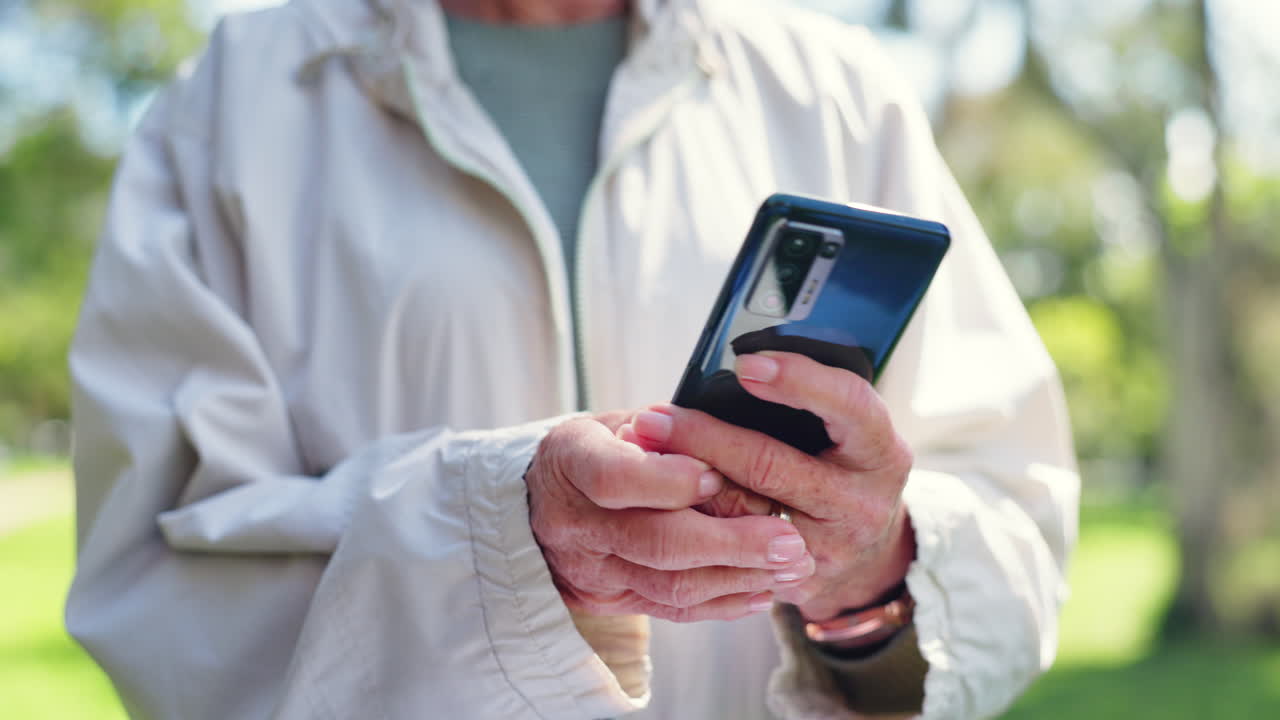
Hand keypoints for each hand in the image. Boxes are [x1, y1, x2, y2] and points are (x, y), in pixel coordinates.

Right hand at [526, 411, 816, 622]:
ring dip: (740, 577)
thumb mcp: (620, 421)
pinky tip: (764, 590)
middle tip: (788, 539)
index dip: (667, 481)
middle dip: (730, 543)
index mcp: (571, 459)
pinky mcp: (612, 600)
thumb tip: (732, 451)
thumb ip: (668, 434)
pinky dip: (724, 602)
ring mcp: (591, 568)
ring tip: (792, 565)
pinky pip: (672, 610)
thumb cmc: (601, 446)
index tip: (717, 474)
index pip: (612, 477)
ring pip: (670, 585)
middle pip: (654, 541)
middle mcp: (574, 521)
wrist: (539, 501)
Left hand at [617, 352, 915, 621]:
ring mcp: (831, 548)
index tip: (745, 364)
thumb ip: (808, 403)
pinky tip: (656, 499)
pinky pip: (734, 550)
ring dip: (685, 481)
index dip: (798, 381)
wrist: (862, 548)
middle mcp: (864, 502)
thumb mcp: (845, 432)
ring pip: (743, 513)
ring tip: (641, 453)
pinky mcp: (798, 580)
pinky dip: (694, 519)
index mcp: (881, 450)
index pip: (849, 405)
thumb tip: (732, 365)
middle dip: (705, 437)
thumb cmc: (840, 464)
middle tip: (653, 417)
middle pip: (773, 465)